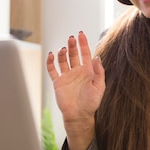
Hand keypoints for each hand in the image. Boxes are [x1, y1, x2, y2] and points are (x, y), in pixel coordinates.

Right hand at [46, 32, 104, 149]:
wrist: (79, 116)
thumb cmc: (91, 103)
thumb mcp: (99, 86)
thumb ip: (99, 72)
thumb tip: (97, 57)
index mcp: (88, 71)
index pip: (85, 54)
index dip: (83, 44)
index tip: (81, 34)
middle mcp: (77, 71)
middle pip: (73, 54)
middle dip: (72, 45)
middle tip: (71, 38)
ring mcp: (67, 76)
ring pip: (63, 60)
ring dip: (63, 53)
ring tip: (63, 49)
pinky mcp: (58, 82)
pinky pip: (52, 69)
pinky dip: (51, 62)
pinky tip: (51, 55)